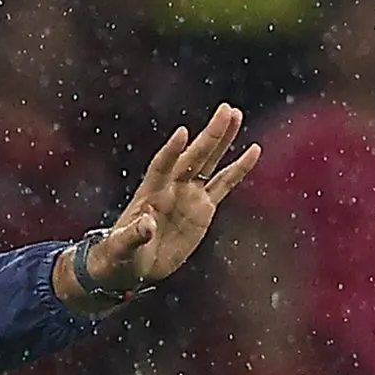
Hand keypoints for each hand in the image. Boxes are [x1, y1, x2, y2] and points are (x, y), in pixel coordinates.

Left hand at [85, 106, 262, 293]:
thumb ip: (134, 235)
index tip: (183, 133)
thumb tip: (147, 225)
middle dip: (209, 135)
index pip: (161, 167)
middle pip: (193, 157)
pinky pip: (224, 184)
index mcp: (149, 193)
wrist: (133, 264)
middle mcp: (171, 187)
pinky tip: (253, 150)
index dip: (171, 152)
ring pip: (209, 162)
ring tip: (236, 115)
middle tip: (225, 109)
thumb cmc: (121, 254)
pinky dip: (239, 168)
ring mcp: (188, 194)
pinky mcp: (203, 207)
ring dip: (222, 140)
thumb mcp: (122, 247)